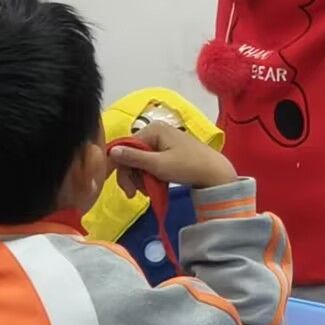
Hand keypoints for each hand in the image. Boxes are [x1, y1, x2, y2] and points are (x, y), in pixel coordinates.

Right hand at [109, 124, 237, 194]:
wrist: (214, 173)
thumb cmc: (187, 166)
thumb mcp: (158, 165)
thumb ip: (134, 158)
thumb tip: (111, 150)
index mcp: (153, 130)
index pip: (125, 148)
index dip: (122, 169)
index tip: (127, 190)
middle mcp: (156, 131)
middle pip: (132, 155)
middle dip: (132, 176)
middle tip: (136, 194)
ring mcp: (163, 140)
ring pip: (140, 161)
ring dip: (141, 178)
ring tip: (149, 191)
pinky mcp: (168, 150)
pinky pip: (151, 163)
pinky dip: (150, 175)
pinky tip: (155, 186)